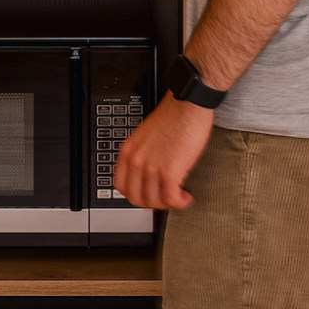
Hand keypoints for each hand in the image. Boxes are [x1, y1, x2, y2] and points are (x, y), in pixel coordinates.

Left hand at [115, 91, 210, 211]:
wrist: (187, 104)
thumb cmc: (173, 116)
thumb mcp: (146, 137)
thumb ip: (142, 155)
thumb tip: (148, 174)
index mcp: (128, 152)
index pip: (121, 186)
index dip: (135, 195)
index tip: (147, 196)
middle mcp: (136, 161)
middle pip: (136, 198)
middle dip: (152, 203)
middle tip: (165, 199)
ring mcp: (151, 168)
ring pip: (154, 202)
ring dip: (168, 204)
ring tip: (178, 197)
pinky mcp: (170, 172)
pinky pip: (171, 199)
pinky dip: (180, 203)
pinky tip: (185, 197)